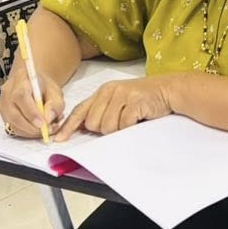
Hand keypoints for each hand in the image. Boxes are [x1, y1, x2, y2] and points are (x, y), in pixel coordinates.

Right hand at [0, 58, 66, 138]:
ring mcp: (3, 105)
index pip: (21, 97)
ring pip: (13, 125)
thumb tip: (48, 119)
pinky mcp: (3, 116)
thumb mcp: (55, 91)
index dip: (31, 112)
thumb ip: (55, 104)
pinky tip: (39, 130)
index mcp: (20, 80)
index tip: (43, 123)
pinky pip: (14, 129)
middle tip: (48, 131)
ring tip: (47, 129)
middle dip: (32, 127)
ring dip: (31, 132)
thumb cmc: (43, 86)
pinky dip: (27, 133)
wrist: (32, 83)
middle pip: (14, 114)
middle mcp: (7, 93)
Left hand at [57, 76, 182, 136]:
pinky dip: (129, 127)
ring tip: (129, 120)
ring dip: (118, 130)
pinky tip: (137, 118)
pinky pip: (123, 124)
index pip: (80, 110)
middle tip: (119, 123)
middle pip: (93, 123)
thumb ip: (102, 111)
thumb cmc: (143, 99)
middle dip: (103, 130)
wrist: (167, 90)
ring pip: (107, 126)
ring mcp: (122, 94)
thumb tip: (83, 129)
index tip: (60, 138)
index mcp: (103, 91)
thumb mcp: (119, 101)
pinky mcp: (134, 101)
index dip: (69, 126)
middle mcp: (110, 90)